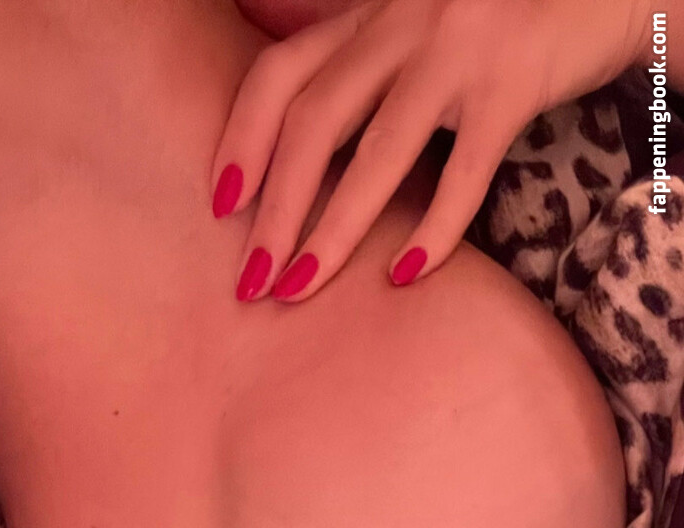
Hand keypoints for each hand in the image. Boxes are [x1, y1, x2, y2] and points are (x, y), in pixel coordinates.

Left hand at [211, 0, 650, 301]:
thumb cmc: (499, 27)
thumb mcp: (417, 31)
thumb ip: (364, 71)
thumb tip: (301, 151)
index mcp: (371, 15)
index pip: (280, 75)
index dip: (241, 140)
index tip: (221, 206)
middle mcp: (403, 25)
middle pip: (314, 123)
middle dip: (275, 208)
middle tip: (250, 281)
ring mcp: (458, 52)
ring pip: (377, 152)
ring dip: (331, 230)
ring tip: (298, 290)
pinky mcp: (514, 85)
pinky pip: (465, 171)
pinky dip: (433, 229)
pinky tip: (405, 276)